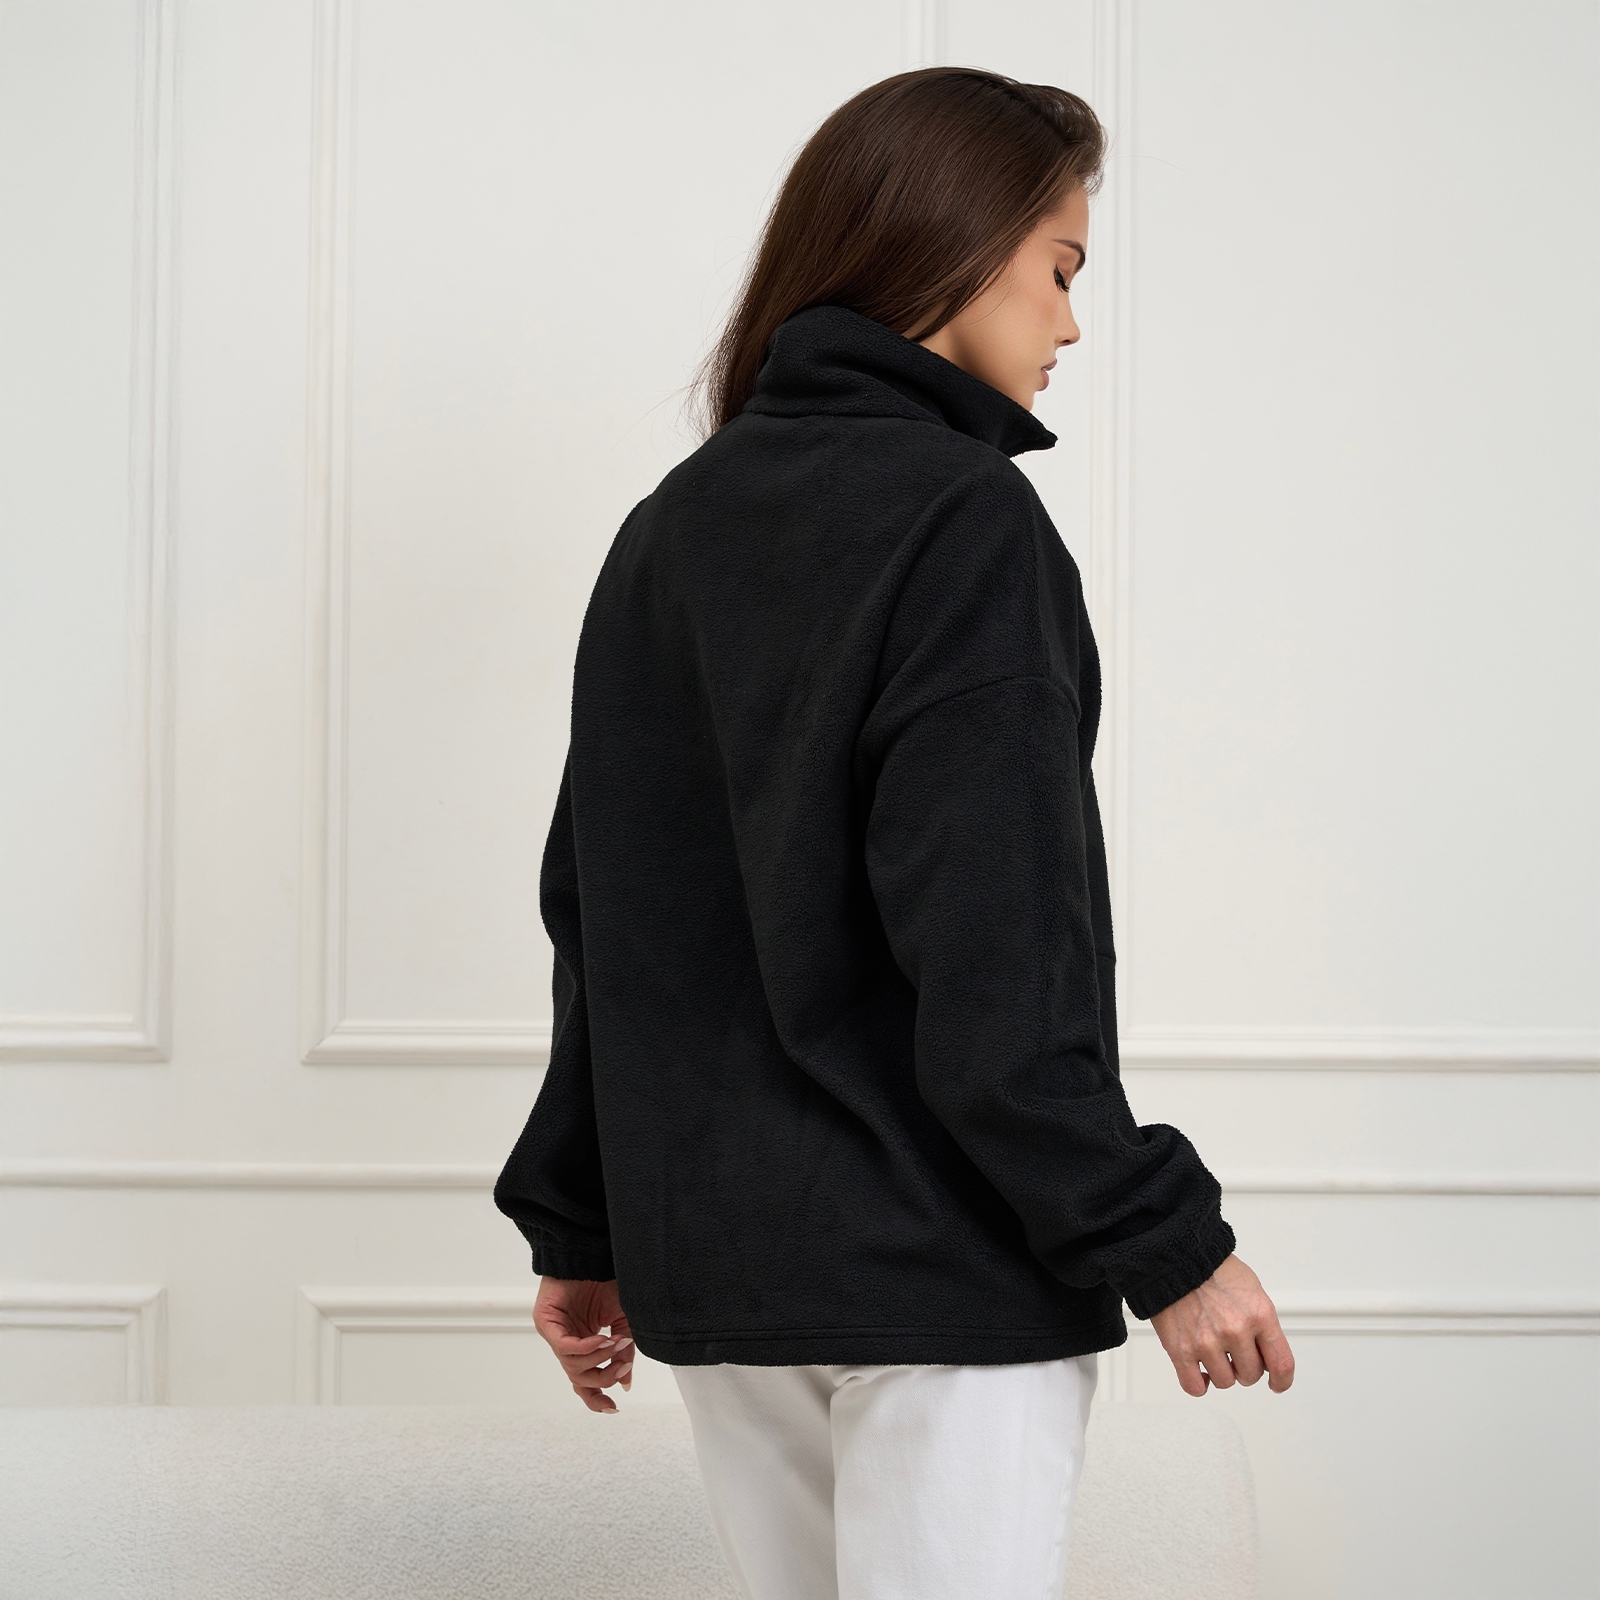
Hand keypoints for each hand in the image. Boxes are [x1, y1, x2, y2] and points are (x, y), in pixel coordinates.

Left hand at [532, 1276, 634, 1412]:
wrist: (591, 1254)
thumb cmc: (605, 1282)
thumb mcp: (622, 1321)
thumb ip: (624, 1351)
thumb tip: (625, 1381)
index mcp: (581, 1345)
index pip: (583, 1382)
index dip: (596, 1398)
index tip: (614, 1407)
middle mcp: (565, 1344)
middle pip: (579, 1379)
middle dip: (604, 1377)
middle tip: (624, 1367)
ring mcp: (553, 1334)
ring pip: (572, 1366)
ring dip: (600, 1359)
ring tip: (618, 1345)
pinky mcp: (544, 1322)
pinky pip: (564, 1346)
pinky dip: (585, 1348)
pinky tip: (602, 1340)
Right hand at [1148, 1253, 1294, 1397]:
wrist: (1174, 1257)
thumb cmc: (1211, 1268)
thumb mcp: (1252, 1289)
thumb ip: (1263, 1323)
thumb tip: (1267, 1352)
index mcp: (1259, 1314)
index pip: (1282, 1365)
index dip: (1281, 1381)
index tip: (1276, 1383)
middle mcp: (1235, 1330)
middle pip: (1251, 1375)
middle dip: (1245, 1368)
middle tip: (1235, 1353)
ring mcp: (1207, 1342)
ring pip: (1225, 1382)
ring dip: (1221, 1372)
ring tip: (1214, 1353)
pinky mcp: (1180, 1349)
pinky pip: (1194, 1386)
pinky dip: (1199, 1384)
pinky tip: (1199, 1371)